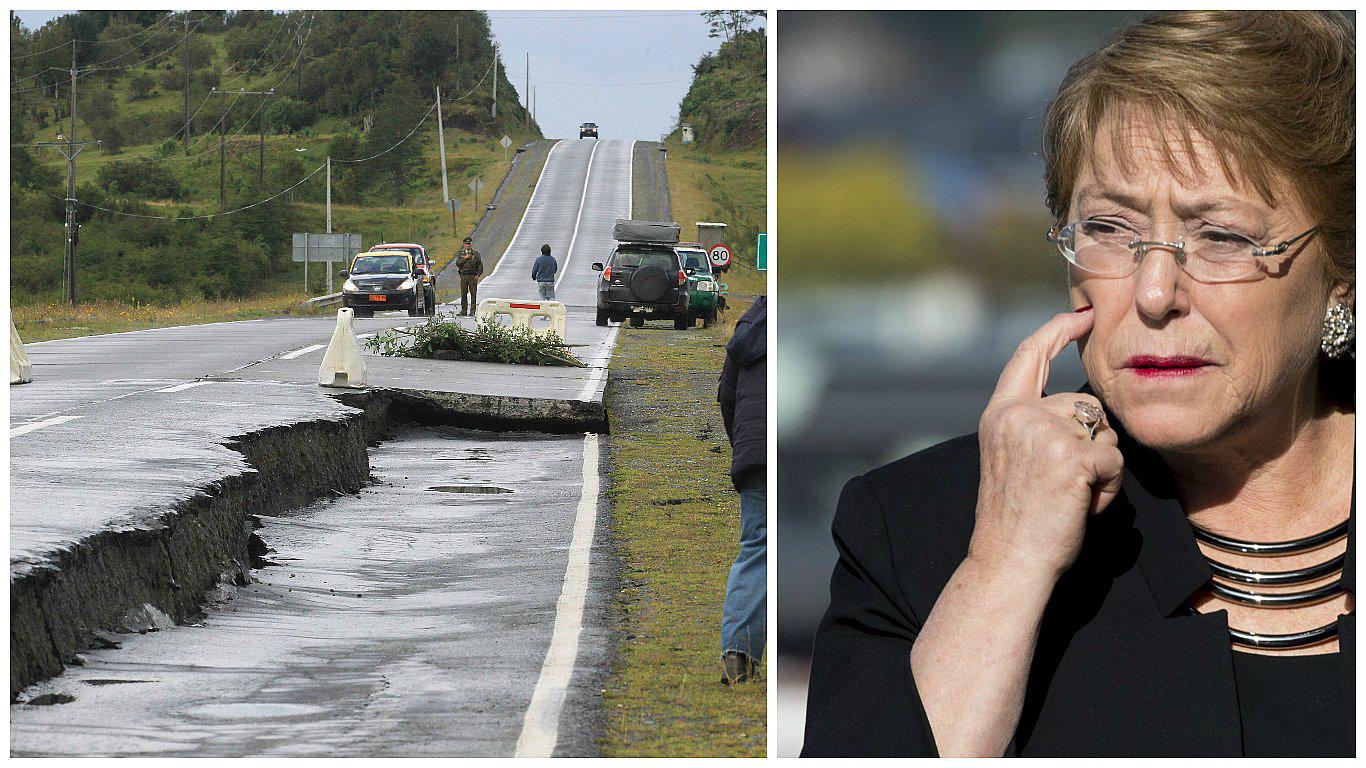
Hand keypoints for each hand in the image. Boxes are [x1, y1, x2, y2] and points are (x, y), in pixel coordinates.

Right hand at [968, 308, 1123, 579]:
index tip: (1082, 314)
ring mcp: (1045, 432)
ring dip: (1100, 465)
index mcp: (1000, 414)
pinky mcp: (1073, 455)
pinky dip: (1108, 488)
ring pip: (1104, 431)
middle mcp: (1019, 415)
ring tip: (1069, 496)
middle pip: (1084, 403)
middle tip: (1061, 484)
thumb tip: (1084, 410)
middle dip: (1090, 441)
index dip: (1056, 331)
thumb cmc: (1016, 521)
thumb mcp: (1012, 458)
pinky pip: (1115, 459)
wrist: (1009, 562)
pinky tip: (1081, 506)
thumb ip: (1033, 426)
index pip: (1030, 357)